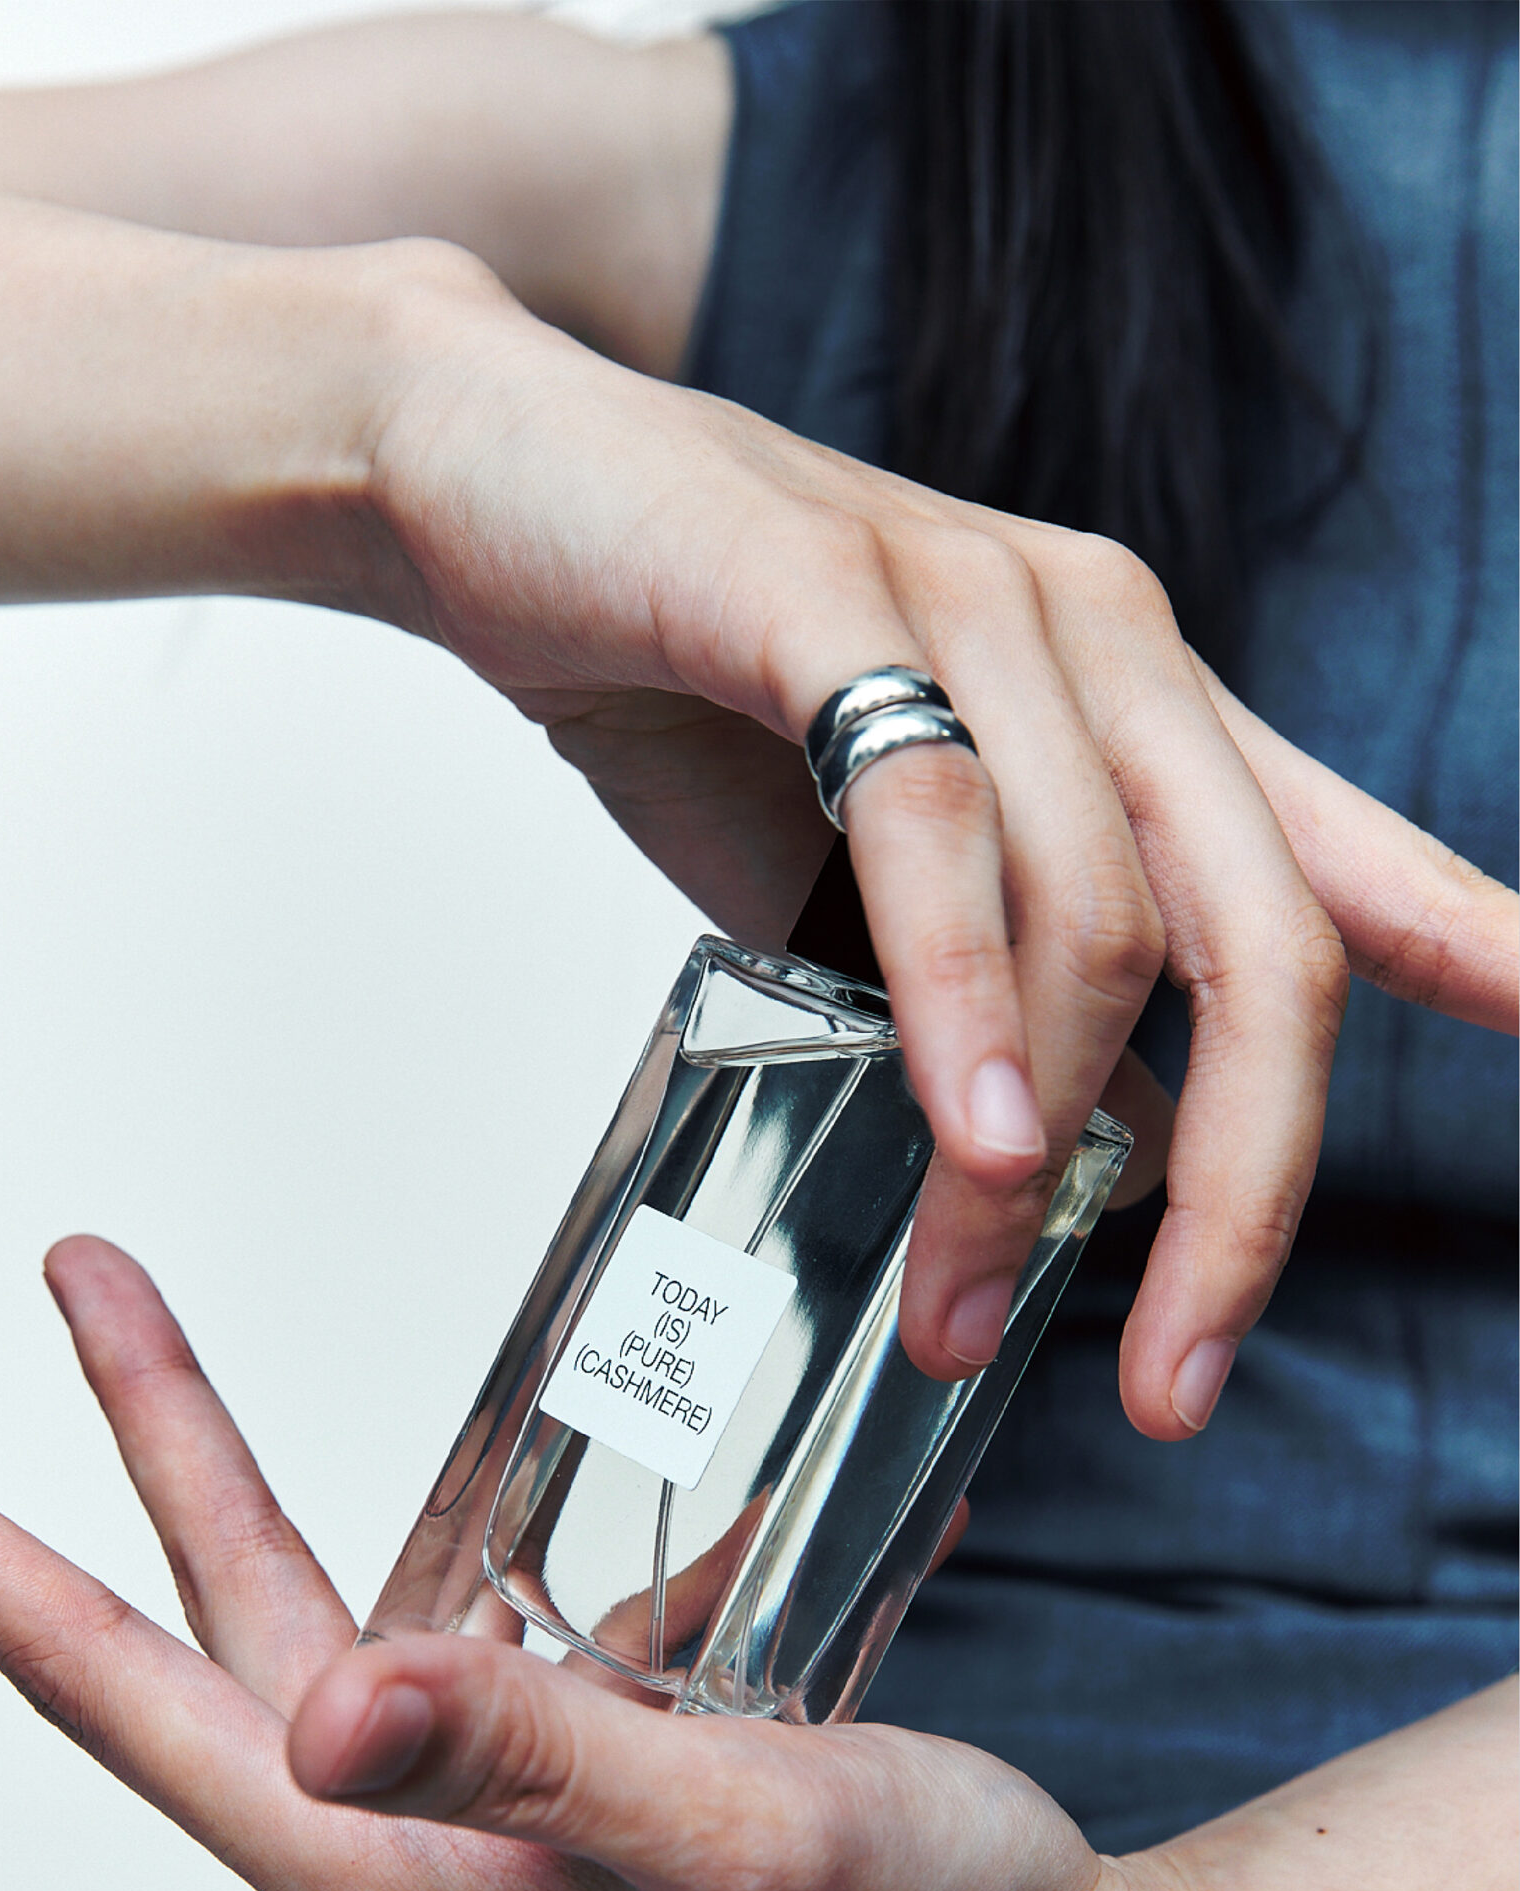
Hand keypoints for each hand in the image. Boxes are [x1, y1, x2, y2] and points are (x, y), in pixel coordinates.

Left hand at [0, 1239, 1509, 1890]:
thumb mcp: (741, 1835)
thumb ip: (534, 1753)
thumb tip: (332, 1704)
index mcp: (388, 1887)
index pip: (115, 1690)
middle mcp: (395, 1873)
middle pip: (208, 1625)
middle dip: (145, 1438)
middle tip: (79, 1266)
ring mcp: (466, 1849)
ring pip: (332, 1622)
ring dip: (282, 1485)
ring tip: (229, 1353)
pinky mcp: (547, 1818)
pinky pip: (486, 1654)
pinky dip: (527, 1561)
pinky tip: (604, 1491)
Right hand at [338, 258, 1518, 1434]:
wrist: (496, 486)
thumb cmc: (694, 682)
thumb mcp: (884, 869)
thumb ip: (1004, 987)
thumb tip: (1098, 1153)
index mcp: (1141, 710)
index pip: (1349, 857)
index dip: (1479, 950)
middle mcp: (1106, 645)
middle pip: (1268, 946)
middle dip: (1249, 1198)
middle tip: (1176, 1377)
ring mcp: (981, 609)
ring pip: (1102, 917)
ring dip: (1040, 1157)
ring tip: (962, 1309)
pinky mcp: (831, 600)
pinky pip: (938, 820)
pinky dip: (964, 1000)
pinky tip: (970, 1135)